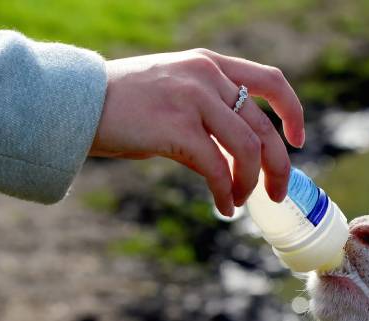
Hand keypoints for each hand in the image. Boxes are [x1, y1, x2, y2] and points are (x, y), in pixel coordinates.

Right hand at [89, 49, 304, 215]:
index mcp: (209, 64)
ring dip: (250, 183)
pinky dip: (226, 193)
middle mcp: (206, 76)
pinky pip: (218, 168)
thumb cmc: (120, 106)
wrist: (71, 103)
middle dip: (278, 167)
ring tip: (240, 201)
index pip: (271, 81)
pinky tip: (223, 206)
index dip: (292, 112)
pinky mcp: (177, 128)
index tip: (297, 141)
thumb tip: (239, 154)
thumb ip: (208, 111)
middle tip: (278, 194)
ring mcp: (193, 99)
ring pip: (247, 150)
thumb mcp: (173, 92)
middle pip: (264, 128)